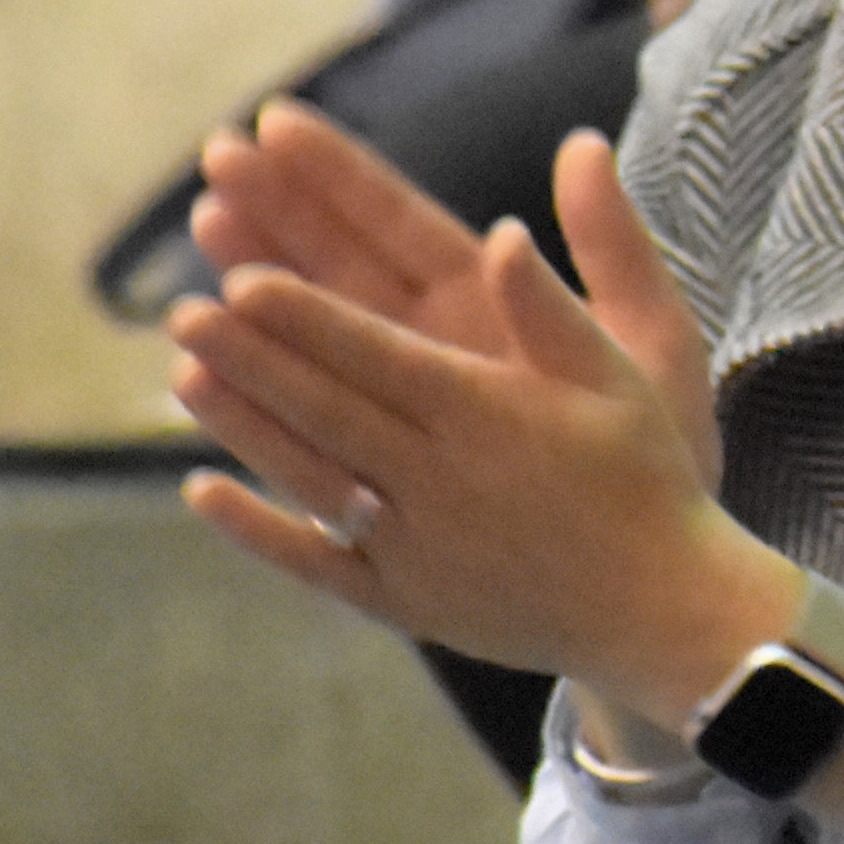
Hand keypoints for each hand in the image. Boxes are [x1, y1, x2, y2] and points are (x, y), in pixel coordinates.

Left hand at [170, 128, 772, 708]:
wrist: (663, 611)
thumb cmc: (646, 477)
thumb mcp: (625, 374)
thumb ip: (554, 307)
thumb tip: (504, 232)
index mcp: (489, 415)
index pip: (378, 356)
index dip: (308, 318)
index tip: (244, 280)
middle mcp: (441, 480)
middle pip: (328, 409)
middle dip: (253, 358)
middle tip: (185, 311)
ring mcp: (416, 547)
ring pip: (311, 477)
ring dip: (242, 425)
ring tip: (179, 374)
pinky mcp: (406, 601)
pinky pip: (318, 563)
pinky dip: (258, 530)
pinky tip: (200, 491)